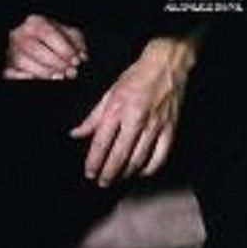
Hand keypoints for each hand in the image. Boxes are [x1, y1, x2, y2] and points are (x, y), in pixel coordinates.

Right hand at [3, 13, 87, 80]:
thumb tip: (81, 56)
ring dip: (44, 72)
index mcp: (35, 23)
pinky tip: (38, 80)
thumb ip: (76, 42)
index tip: (76, 60)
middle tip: (71, 72)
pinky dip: (23, 77)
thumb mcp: (66, 34)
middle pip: (34, 49)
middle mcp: (19, 34)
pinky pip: (10, 73)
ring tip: (59, 77)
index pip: (48, 33)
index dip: (63, 48)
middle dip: (55, 62)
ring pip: (23, 62)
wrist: (35, 43)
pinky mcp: (6, 67)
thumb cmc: (54, 39)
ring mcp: (10, 51)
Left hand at [69, 36, 196, 187]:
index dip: (94, 160)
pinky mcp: (170, 130)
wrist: (166, 65)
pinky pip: (160, 157)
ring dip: (126, 173)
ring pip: (139, 159)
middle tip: (101, 182)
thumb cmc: (136, 76)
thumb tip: (76, 133)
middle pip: (119, 155)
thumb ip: (93, 116)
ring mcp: (154, 126)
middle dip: (108, 172)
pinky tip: (141, 172)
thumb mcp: (109, 92)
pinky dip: (150, 169)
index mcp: (117, 108)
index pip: (101, 142)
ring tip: (118, 178)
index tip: (89, 172)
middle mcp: (135, 119)